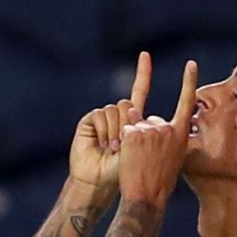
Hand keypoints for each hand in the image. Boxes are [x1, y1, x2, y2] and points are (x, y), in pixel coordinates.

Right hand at [69, 51, 152, 196]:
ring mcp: (103, 117)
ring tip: (112, 149)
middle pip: (129, 105)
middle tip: (124, 147)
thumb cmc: (123, 171)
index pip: (139, 91)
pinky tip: (101, 145)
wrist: (100, 181)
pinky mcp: (90, 120)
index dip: (143, 73)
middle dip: (130, 127)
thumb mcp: (141, 150)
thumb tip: (135, 110)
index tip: (145, 54)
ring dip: (116, 132)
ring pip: (116, 110)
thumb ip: (142, 128)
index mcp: (133, 120)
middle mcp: (118, 115)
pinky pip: (101, 115)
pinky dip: (103, 132)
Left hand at [118, 59, 197, 206]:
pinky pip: (125, 130)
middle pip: (150, 119)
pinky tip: (130, 156)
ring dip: (133, 139)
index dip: (188, 81)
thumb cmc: (160, 183)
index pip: (186, 102)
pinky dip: (123, 142)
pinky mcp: (134, 133)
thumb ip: (165, 137)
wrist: (147, 197)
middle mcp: (167, 128)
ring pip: (136, 124)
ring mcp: (150, 130)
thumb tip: (145, 120)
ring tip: (139, 160)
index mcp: (180, 135)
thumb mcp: (173, 158)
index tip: (190, 63)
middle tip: (147, 159)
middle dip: (145, 134)